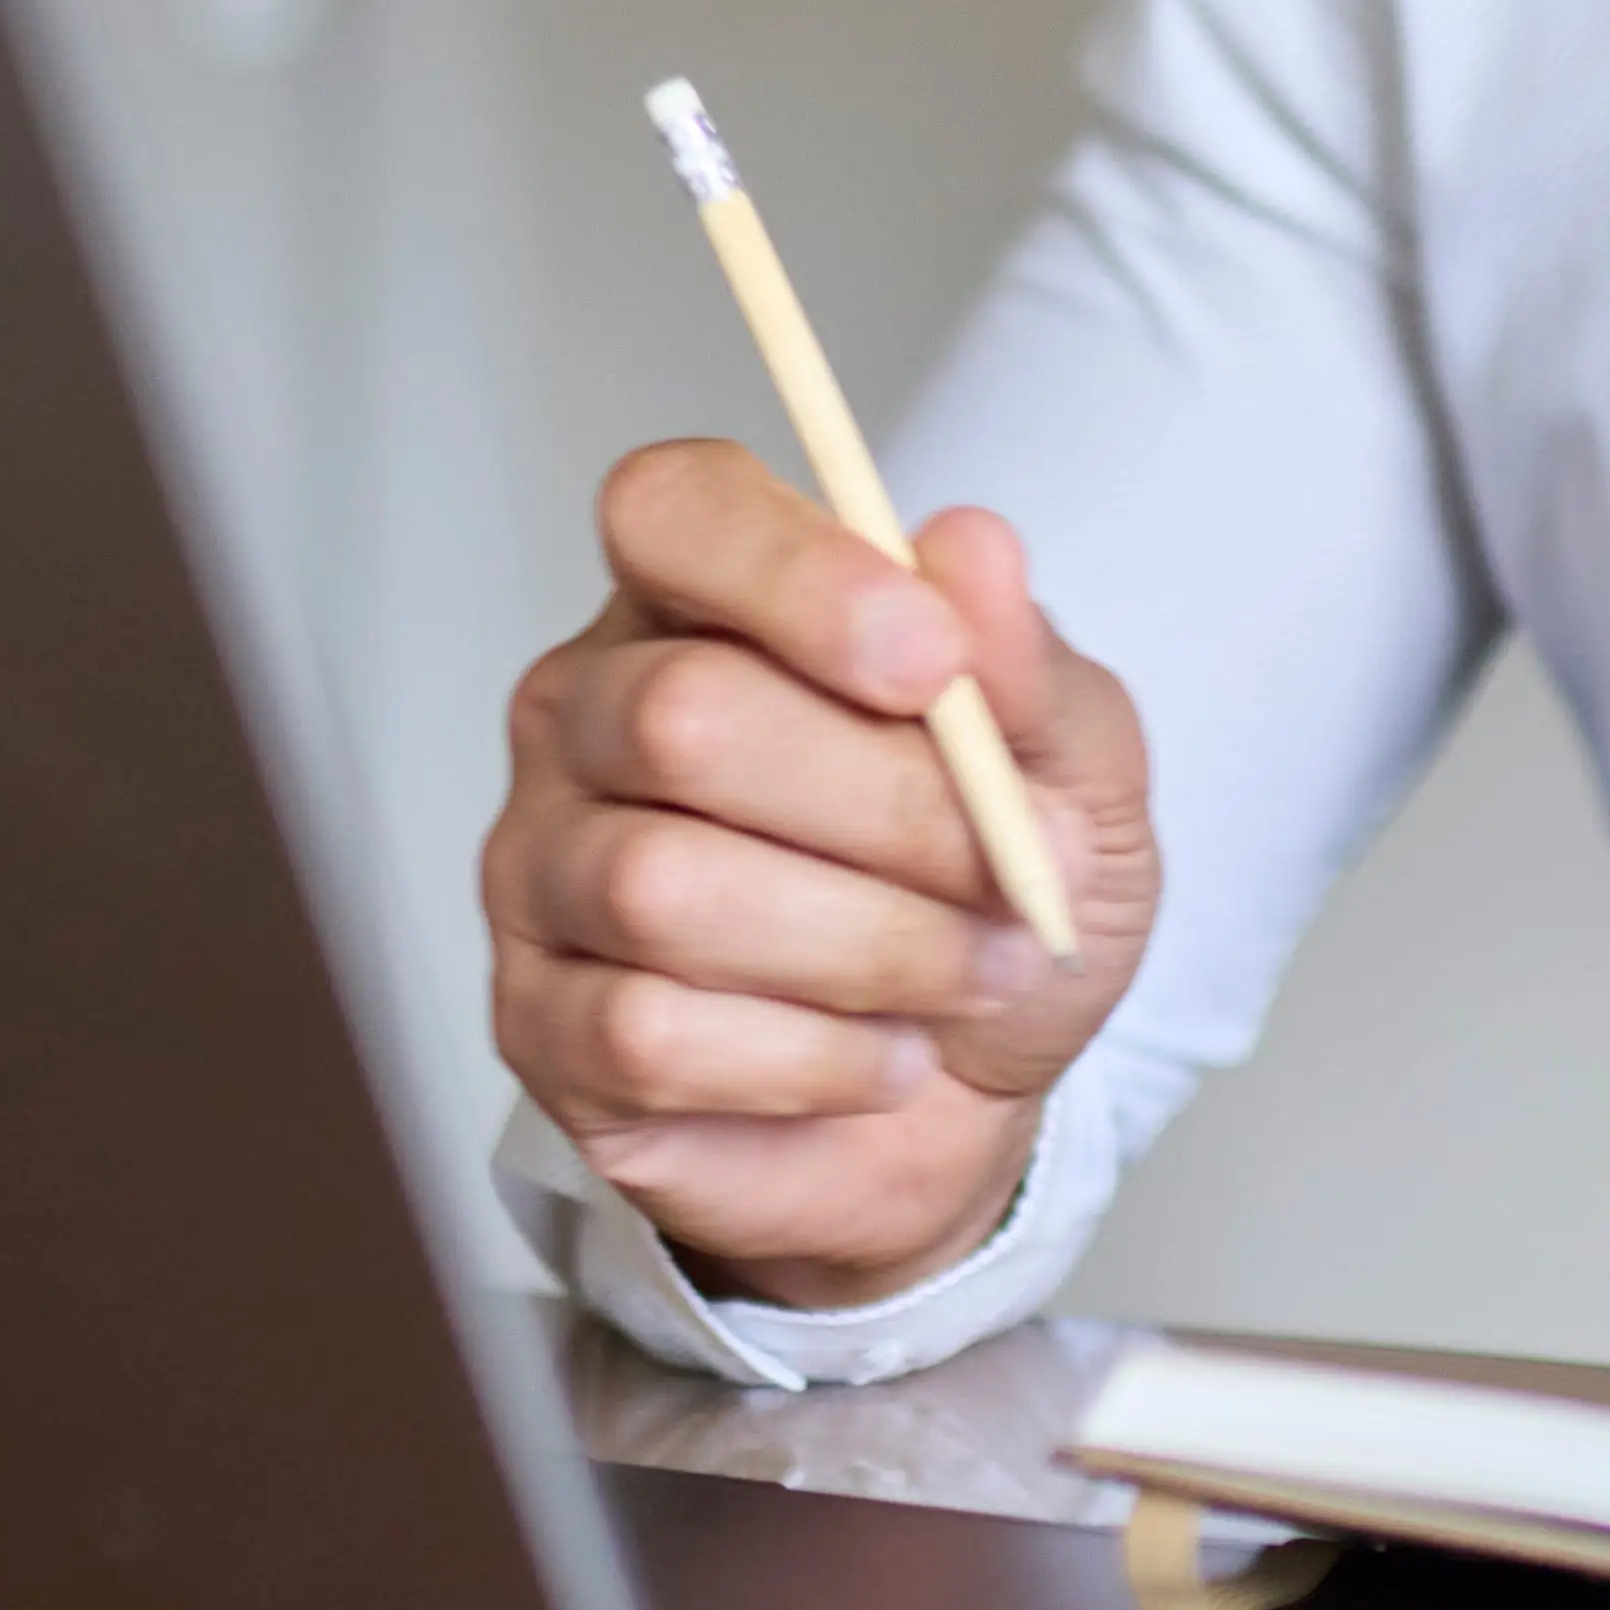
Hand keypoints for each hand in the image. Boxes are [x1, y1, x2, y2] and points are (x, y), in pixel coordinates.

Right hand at [482, 439, 1159, 1307]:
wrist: (969, 1098)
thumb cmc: (990, 899)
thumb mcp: (1070, 774)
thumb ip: (1025, 669)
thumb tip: (972, 550)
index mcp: (704, 601)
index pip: (673, 511)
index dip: (795, 572)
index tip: (934, 663)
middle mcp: (589, 713)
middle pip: (680, 715)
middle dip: (884, 809)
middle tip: (1009, 875)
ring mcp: (541, 868)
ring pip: (662, 888)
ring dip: (868, 948)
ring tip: (973, 975)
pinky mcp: (540, 1025)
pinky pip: (645, 1034)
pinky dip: (808, 1059)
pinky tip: (884, 1057)